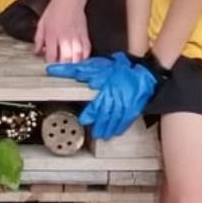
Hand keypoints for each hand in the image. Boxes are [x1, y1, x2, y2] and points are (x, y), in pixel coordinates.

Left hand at [33, 0, 89, 62]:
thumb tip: (37, 51)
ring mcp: (76, 36)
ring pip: (77, 56)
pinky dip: (84, 57)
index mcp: (52, 34)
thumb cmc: (55, 9)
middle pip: (65, 58)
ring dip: (74, 64)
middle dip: (63, 67)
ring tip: (70, 66)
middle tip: (60, 68)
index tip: (49, 65)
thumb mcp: (42, 23)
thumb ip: (38, 38)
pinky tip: (80, 59)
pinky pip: (87, 49)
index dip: (50, 63)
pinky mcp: (85, 34)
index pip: (51, 55)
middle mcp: (64, 37)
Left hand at [46, 52, 162, 138]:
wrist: (143, 72)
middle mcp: (117, 95)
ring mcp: (127, 102)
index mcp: (107, 86)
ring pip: (116, 118)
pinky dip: (121, 127)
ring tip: (102, 135)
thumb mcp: (95, 66)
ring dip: (109, 128)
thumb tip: (58, 71)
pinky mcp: (134, 108)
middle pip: (107, 112)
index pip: (98, 100)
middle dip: (100, 124)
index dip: (92, 111)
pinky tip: (115, 133)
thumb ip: (75, 70)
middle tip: (95, 133)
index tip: (84, 119)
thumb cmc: (117, 69)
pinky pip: (127, 119)